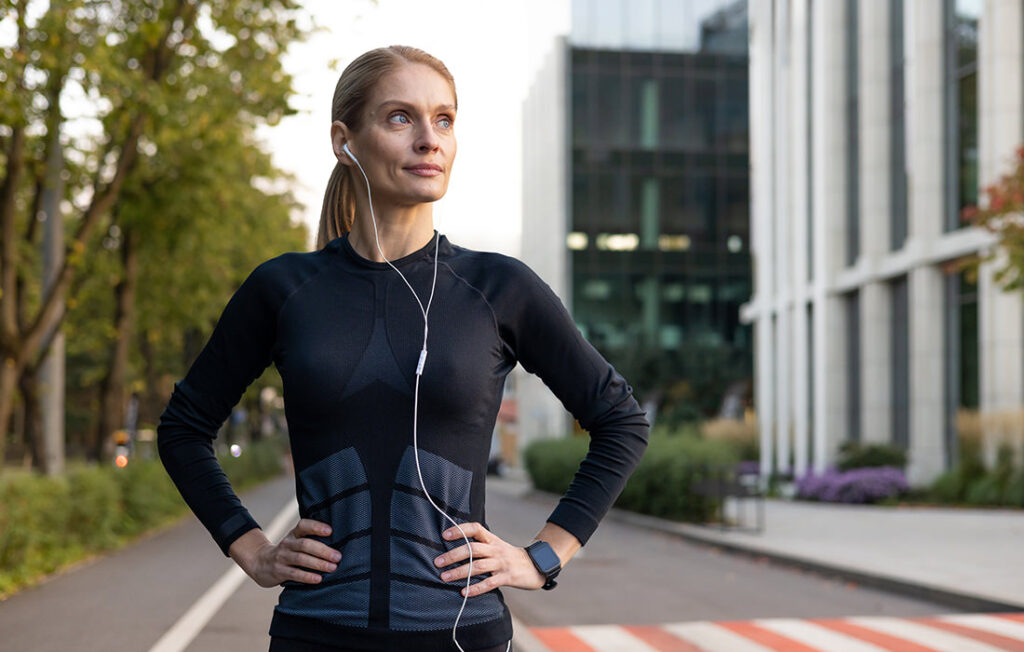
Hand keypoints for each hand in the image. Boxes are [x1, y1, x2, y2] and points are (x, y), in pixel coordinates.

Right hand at [246, 518, 342, 587]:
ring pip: (301, 559)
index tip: (330, 531)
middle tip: (337, 557)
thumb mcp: (295, 541)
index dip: (316, 527)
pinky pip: (294, 574)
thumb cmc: (286, 552)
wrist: (259, 562)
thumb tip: (338, 543)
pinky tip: (318, 579)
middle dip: (323, 551)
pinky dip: (307, 576)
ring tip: (332, 568)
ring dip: (318, 564)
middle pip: (305, 544)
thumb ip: (310, 540)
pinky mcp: (279, 571)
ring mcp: (282, 557)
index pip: (303, 525)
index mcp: (293, 534)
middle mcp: (287, 544)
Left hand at [432, 522, 547, 596]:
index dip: (460, 530)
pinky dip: (476, 588)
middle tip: (438, 562)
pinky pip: (489, 583)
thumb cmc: (511, 557)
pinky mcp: (507, 577)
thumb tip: (456, 549)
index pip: (475, 528)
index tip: (445, 535)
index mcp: (492, 539)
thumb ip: (481, 546)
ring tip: (445, 577)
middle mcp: (496, 549)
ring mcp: (502, 563)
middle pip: (472, 549)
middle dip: (453, 555)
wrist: (537, 565)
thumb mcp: (497, 546)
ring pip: (478, 566)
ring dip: (459, 572)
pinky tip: (464, 592)